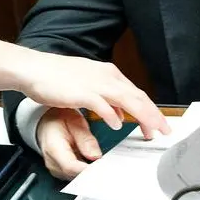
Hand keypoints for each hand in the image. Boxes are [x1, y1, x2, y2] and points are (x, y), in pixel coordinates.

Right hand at [0, 41, 170, 136]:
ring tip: (150, 131)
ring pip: (126, 100)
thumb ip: (106, 98)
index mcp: (108, 74)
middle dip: (153, 115)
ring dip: (141, 116)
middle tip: (165, 131)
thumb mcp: (88, 85)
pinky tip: (118, 126)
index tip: (159, 124)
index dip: (150, 110)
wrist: (35, 68)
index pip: (136, 93)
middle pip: (137, 97)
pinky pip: (101, 104)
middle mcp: (106, 76)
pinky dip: (112, 114)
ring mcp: (94, 83)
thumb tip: (120, 113)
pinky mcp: (81, 91)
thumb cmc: (58, 77)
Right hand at [37, 108, 102, 179]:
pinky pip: (75, 177)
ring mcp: (56, 169)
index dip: (88, 171)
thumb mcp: (74, 121)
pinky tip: (95, 166)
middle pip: (75, 176)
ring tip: (103, 165)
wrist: (47, 123)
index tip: (103, 169)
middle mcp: (52, 162)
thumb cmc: (59, 119)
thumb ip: (85, 138)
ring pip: (76, 178)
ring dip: (90, 174)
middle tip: (109, 167)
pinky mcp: (61, 172)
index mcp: (54, 147)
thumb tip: (96, 156)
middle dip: (93, 173)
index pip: (71, 166)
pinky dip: (86, 172)